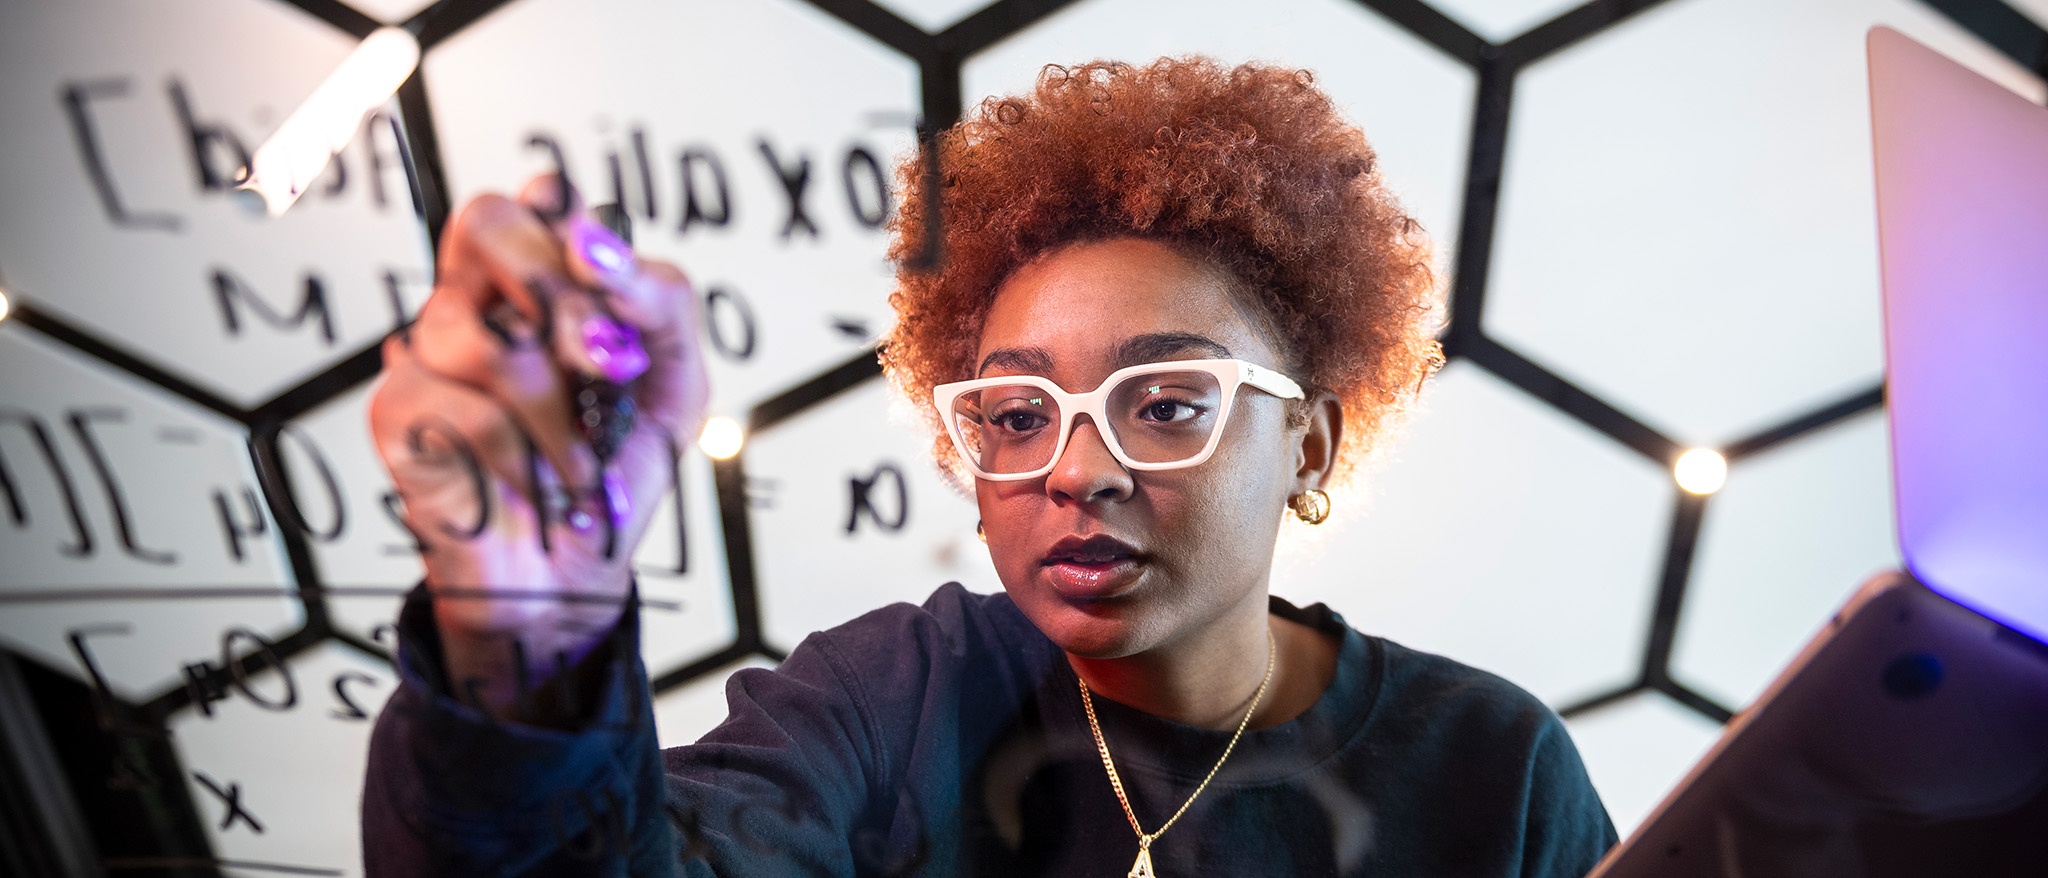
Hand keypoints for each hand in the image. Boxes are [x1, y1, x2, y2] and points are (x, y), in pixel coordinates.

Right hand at [368, 177, 706, 716]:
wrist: (578, 572)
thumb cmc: (618, 465)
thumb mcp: (675, 380)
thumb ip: (659, 300)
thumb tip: (596, 244)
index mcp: (542, 279)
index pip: (538, 199)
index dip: (567, 220)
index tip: (602, 271)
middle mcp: (480, 300)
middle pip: (486, 224)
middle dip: (561, 299)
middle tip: (604, 366)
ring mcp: (430, 351)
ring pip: (488, 338)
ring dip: (557, 416)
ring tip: (580, 463)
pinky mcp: (398, 410)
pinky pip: (463, 410)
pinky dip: (519, 459)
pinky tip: (534, 483)